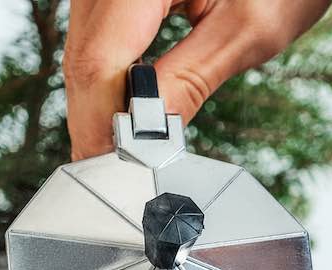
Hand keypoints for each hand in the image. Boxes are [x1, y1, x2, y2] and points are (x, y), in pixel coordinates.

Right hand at [64, 0, 331, 159]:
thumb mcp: (247, 28)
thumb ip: (190, 81)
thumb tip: (149, 138)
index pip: (98, 62)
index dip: (100, 127)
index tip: (112, 176)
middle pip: (84, 57)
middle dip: (96, 123)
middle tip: (115, 179)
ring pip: (84, 48)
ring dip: (99, 105)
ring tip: (122, 154)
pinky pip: (97, 34)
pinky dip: (109, 77)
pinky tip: (128, 111)